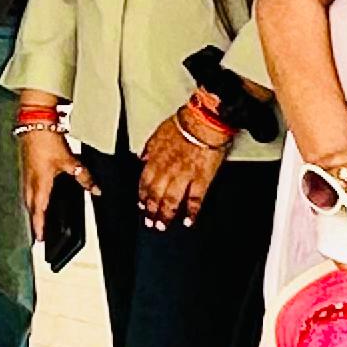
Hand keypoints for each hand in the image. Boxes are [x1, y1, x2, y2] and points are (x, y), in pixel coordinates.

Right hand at [17, 116, 86, 241]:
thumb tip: (96, 190)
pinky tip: (36, 195)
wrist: (34, 121)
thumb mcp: (70, 160)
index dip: (40, 226)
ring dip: (32, 209)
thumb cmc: (47, 139)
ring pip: (27, 197)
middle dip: (34, 221)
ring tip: (37, 218)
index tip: (40, 239)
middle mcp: (30, 180)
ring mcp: (26, 173)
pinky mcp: (26, 166)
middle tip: (38, 234)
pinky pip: (27, 187)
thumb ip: (84, 177)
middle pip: (31, 207)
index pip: (39, 211)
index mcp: (40, 183)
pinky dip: (31, 197)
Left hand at [137, 109, 228, 228]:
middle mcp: (167, 170)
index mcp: (155, 159)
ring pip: (171, 200)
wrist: (204, 121)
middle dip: (151, 211)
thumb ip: (149, 149)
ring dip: (166, 215)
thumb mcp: (158, 133)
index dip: (142, 196)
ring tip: (163, 225)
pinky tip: (189, 220)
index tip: (141, 206)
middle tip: (150, 223)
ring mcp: (184, 176)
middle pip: (155, 195)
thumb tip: (142, 158)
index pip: (144, 182)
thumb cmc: (184, 123)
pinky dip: (191, 212)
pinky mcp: (202, 179)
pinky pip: (195, 199)